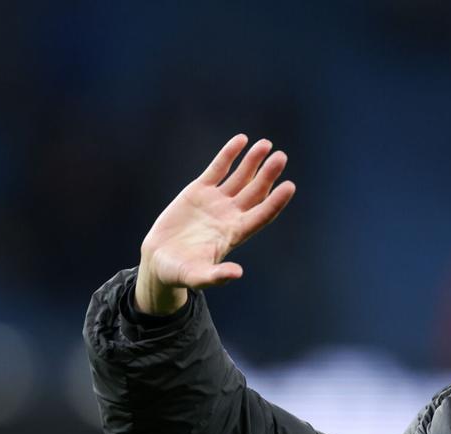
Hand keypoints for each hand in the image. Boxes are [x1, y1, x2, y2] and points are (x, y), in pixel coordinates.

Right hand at [135, 134, 295, 313]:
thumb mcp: (197, 276)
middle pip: (255, 192)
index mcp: (234, 234)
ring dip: (253, 161)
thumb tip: (236, 274)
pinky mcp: (199, 191)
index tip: (290, 186)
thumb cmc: (180, 273)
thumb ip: (216, 276)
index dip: (276, 201)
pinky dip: (229, 154)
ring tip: (266, 144)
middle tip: (281, 157)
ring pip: (240, 177)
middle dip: (268, 175)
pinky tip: (241, 140)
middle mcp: (230, 215)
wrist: (160, 261)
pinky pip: (217, 168)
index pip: (261, 215)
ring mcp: (216, 201)